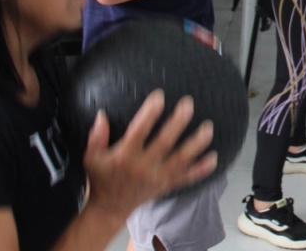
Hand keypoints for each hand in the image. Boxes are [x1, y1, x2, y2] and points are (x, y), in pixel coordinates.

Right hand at [80, 91, 217, 220]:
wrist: (110, 208)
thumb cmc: (101, 178)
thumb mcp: (91, 157)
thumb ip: (96, 136)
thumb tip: (101, 114)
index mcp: (125, 156)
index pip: (139, 131)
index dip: (149, 113)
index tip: (159, 96)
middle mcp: (144, 166)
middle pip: (165, 142)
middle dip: (178, 122)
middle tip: (188, 104)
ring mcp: (158, 177)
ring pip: (182, 159)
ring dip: (197, 144)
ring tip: (208, 127)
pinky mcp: (167, 185)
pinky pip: (187, 178)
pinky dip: (201, 169)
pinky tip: (214, 158)